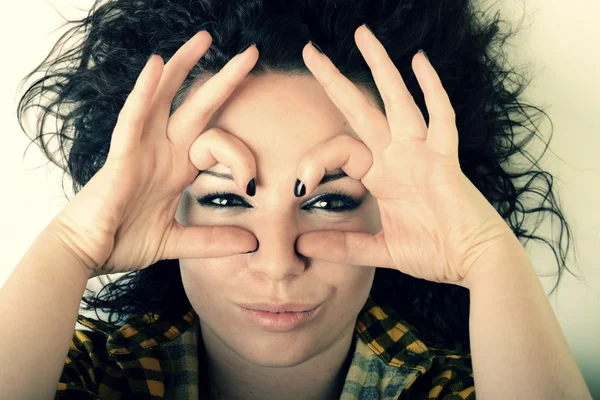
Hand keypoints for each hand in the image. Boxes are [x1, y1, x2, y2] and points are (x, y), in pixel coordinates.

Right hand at [54, 31, 258, 277]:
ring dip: (184, 67)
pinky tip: (158, 64)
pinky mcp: (121, 155)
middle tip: (250, 54)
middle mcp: (162, 151)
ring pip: (164, 98)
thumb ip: (212, 241)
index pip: (216, 142)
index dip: (239, 156)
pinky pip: (133, 117)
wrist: (86, 255)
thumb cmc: (123, 242)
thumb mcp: (177, 241)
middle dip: (221, 80)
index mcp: (178, 169)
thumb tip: (251, 245)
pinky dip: (144, 91)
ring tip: (204, 39)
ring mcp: (141, 149)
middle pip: (195, 106)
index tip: (251, 183)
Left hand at [295, 25, 514, 286]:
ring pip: (397, 100)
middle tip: (309, 51)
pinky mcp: (445, 158)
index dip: (314, 161)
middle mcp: (398, 156)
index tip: (297, 186)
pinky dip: (432, 89)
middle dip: (334, 80)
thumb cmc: (435, 252)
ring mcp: (422, 152)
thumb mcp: (381, 249)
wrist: (474, 262)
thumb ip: (345, 246)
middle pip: (360, 108)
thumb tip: (303, 246)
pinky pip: (440, 117)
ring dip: (380, 67)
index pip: (339, 150)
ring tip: (362, 34)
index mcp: (381, 175)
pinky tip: (419, 61)